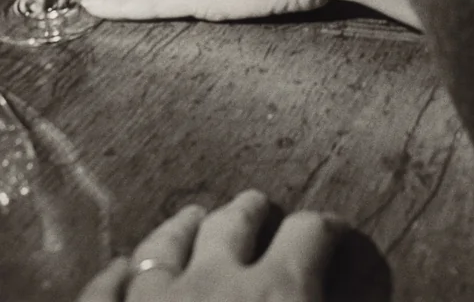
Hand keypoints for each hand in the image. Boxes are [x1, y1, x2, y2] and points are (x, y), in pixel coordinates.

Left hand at [75, 192, 383, 301]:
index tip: (338, 241)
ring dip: (186, 227)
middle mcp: (214, 283)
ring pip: (166, 242)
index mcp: (279, 295)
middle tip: (266, 215)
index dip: (330, 233)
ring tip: (197, 219)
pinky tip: (122, 267)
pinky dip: (115, 275)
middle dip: (256, 214)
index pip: (312, 232)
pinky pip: (103, 291)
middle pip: (237, 220)